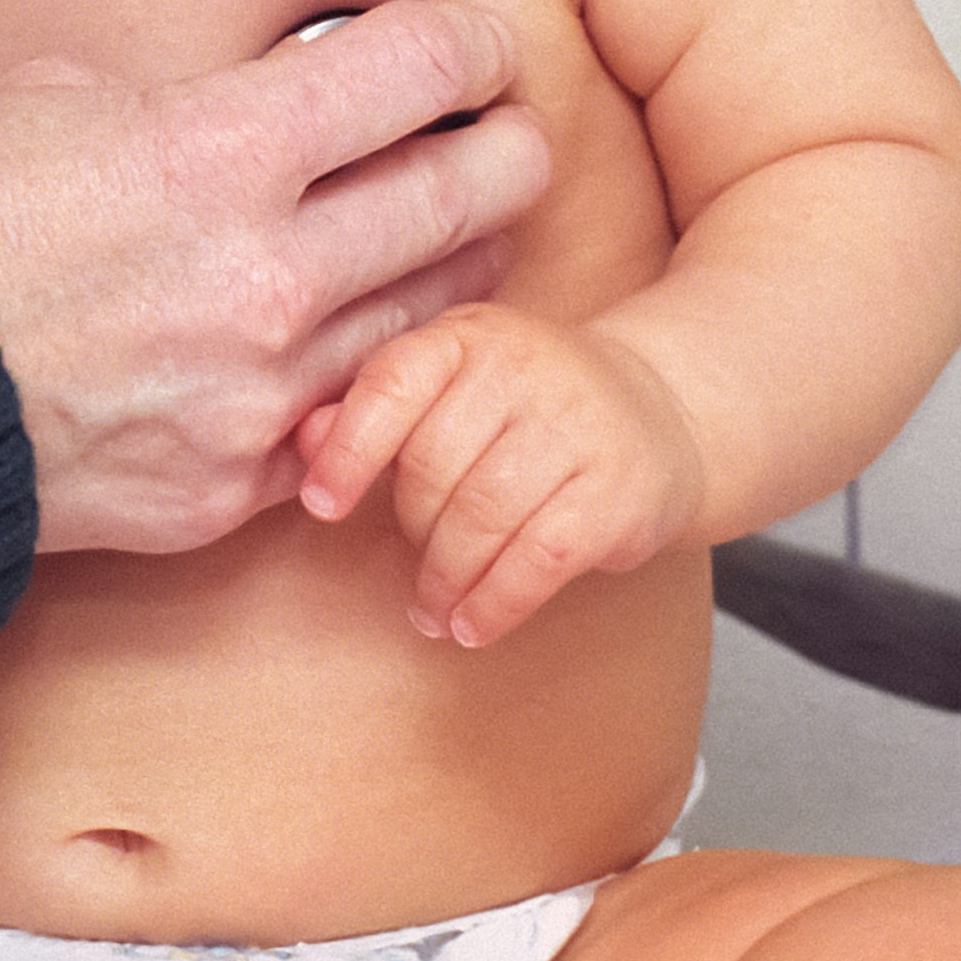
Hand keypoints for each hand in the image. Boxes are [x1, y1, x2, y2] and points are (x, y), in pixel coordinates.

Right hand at [0, 4, 551, 557]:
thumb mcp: (38, 98)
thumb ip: (161, 104)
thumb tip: (213, 106)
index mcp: (215, 149)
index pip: (412, 73)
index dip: (460, 45)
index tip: (469, 46)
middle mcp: (266, 274)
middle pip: (460, 196)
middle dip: (500, 150)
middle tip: (506, 132)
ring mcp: (258, 395)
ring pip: (427, 316)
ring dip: (457, 265)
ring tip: (462, 233)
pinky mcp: (230, 489)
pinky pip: (343, 422)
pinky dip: (366, 377)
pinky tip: (362, 343)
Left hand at [295, 306, 708, 650]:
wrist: (658, 411)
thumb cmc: (525, 407)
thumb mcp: (452, 387)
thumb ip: (374, 409)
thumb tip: (302, 440)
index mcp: (468, 334)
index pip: (393, 384)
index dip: (350, 450)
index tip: (321, 505)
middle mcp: (525, 367)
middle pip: (433, 467)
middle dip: (411, 532)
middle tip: (412, 570)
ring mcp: (578, 427)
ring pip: (483, 518)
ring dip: (446, 580)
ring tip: (432, 610)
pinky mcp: (618, 491)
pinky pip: (538, 560)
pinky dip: (495, 603)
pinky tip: (474, 625)